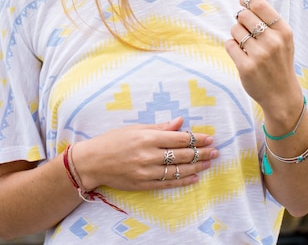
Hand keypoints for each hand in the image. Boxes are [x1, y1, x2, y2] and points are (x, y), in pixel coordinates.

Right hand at [73, 117, 217, 190]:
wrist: (93, 162)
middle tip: (215, 151)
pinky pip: (167, 183)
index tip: (209, 138)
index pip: (179, 138)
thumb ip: (160, 127)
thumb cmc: (113, 140)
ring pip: (177, 170)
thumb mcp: (136, 128)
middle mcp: (148, 155)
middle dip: (201, 152)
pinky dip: (182, 181)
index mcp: (147, 137)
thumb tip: (180, 122)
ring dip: (196, 167)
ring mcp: (146, 171)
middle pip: (181, 155)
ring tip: (209, 163)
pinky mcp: (143, 184)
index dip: (196, 138)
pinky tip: (194, 178)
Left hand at [226, 0, 302, 115]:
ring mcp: (259, 55)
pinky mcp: (246, 67)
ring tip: (246, 45)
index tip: (243, 0)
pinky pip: (229, 44)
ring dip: (237, 35)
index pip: (259, 4)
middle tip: (247, 29)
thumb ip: (271, 18)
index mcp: (284, 31)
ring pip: (234, 29)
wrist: (282, 95)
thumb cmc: (280, 62)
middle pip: (243, 15)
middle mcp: (273, 41)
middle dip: (241, 20)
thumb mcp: (284, 39)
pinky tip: (242, 54)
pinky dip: (232, 47)